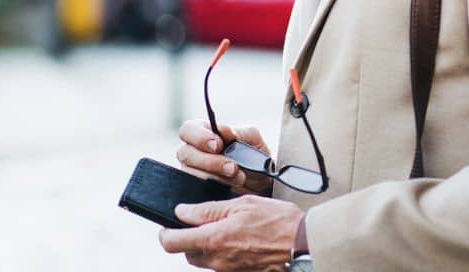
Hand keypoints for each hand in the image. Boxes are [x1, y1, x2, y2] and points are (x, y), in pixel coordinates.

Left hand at [159, 196, 303, 269]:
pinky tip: (238, 239)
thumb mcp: (242, 204)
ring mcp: (227, 269)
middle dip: (187, 238)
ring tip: (225, 227)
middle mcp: (217, 259)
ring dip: (205, 245)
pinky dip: (221, 252)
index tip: (170, 223)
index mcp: (214, 239)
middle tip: (203, 221)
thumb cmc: (278, 221)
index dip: (165, 232)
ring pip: (202, 260)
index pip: (172, 242)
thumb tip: (183, 211)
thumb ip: (209, 209)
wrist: (303, 244)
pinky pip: (220, 264)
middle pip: (186, 253)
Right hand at [176, 119, 272, 194]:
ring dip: (217, 177)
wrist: (262, 183)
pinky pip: (197, 190)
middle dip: (210, 161)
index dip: (199, 136)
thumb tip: (225, 131)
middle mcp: (192, 153)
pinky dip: (216, 188)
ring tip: (240, 177)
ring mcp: (192, 173)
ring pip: (192, 174)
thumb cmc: (254, 157)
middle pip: (185, 154)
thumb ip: (241, 133)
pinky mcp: (197, 190)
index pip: (188, 129)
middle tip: (232, 167)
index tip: (218, 144)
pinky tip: (231, 187)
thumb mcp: (254, 140)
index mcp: (203, 133)